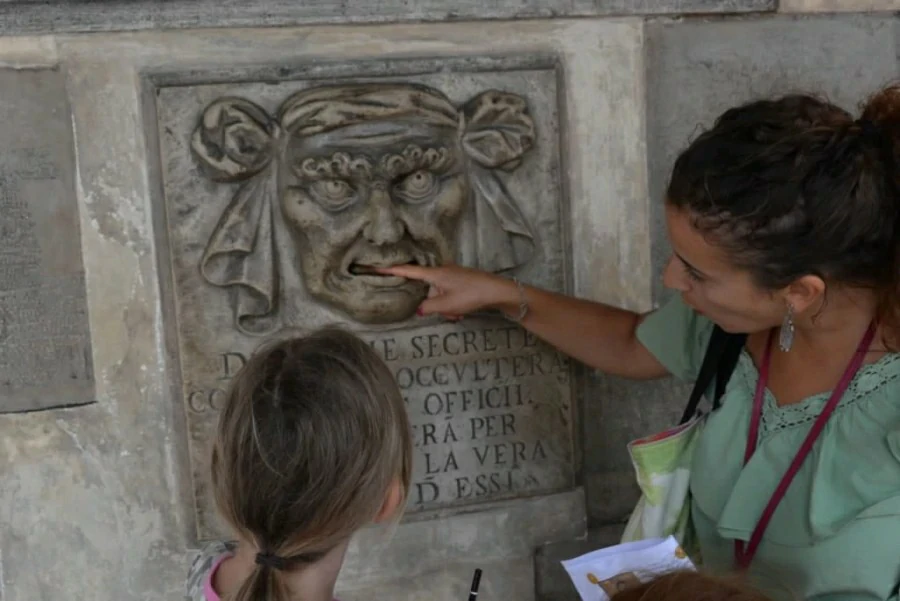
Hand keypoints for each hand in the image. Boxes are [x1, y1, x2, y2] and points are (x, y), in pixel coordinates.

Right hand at [375, 264, 511, 319]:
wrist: (497, 291)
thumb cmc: (470, 295)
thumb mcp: (446, 305)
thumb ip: (428, 307)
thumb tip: (419, 309)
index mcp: (434, 274)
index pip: (407, 271)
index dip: (390, 270)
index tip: (374, 266)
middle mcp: (441, 271)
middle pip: (426, 288)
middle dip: (432, 303)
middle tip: (445, 311)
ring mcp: (452, 275)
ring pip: (438, 294)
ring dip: (445, 307)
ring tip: (457, 314)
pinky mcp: (460, 281)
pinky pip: (449, 295)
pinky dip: (452, 305)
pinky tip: (462, 313)